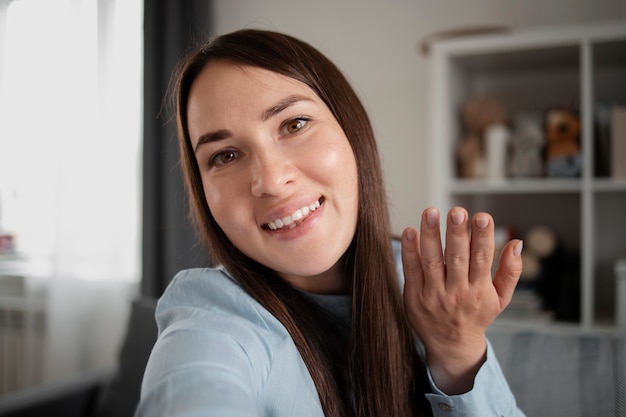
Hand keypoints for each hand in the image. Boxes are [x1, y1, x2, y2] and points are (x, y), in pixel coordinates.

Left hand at [401, 207, 522, 393]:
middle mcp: (457, 292)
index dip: (482, 237)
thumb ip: (510, 271)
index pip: (482, 259)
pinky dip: (410, 251)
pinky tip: (410, 232)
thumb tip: (517, 244)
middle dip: (457, 234)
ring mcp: (434, 294)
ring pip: (432, 261)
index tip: (482, 216)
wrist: (451, 346)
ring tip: (430, 212)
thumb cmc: (477, 315)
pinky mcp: (414, 296)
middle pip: (456, 258)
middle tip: (457, 211)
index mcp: (479, 290)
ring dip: (431, 236)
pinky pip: (412, 270)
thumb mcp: (500, 299)